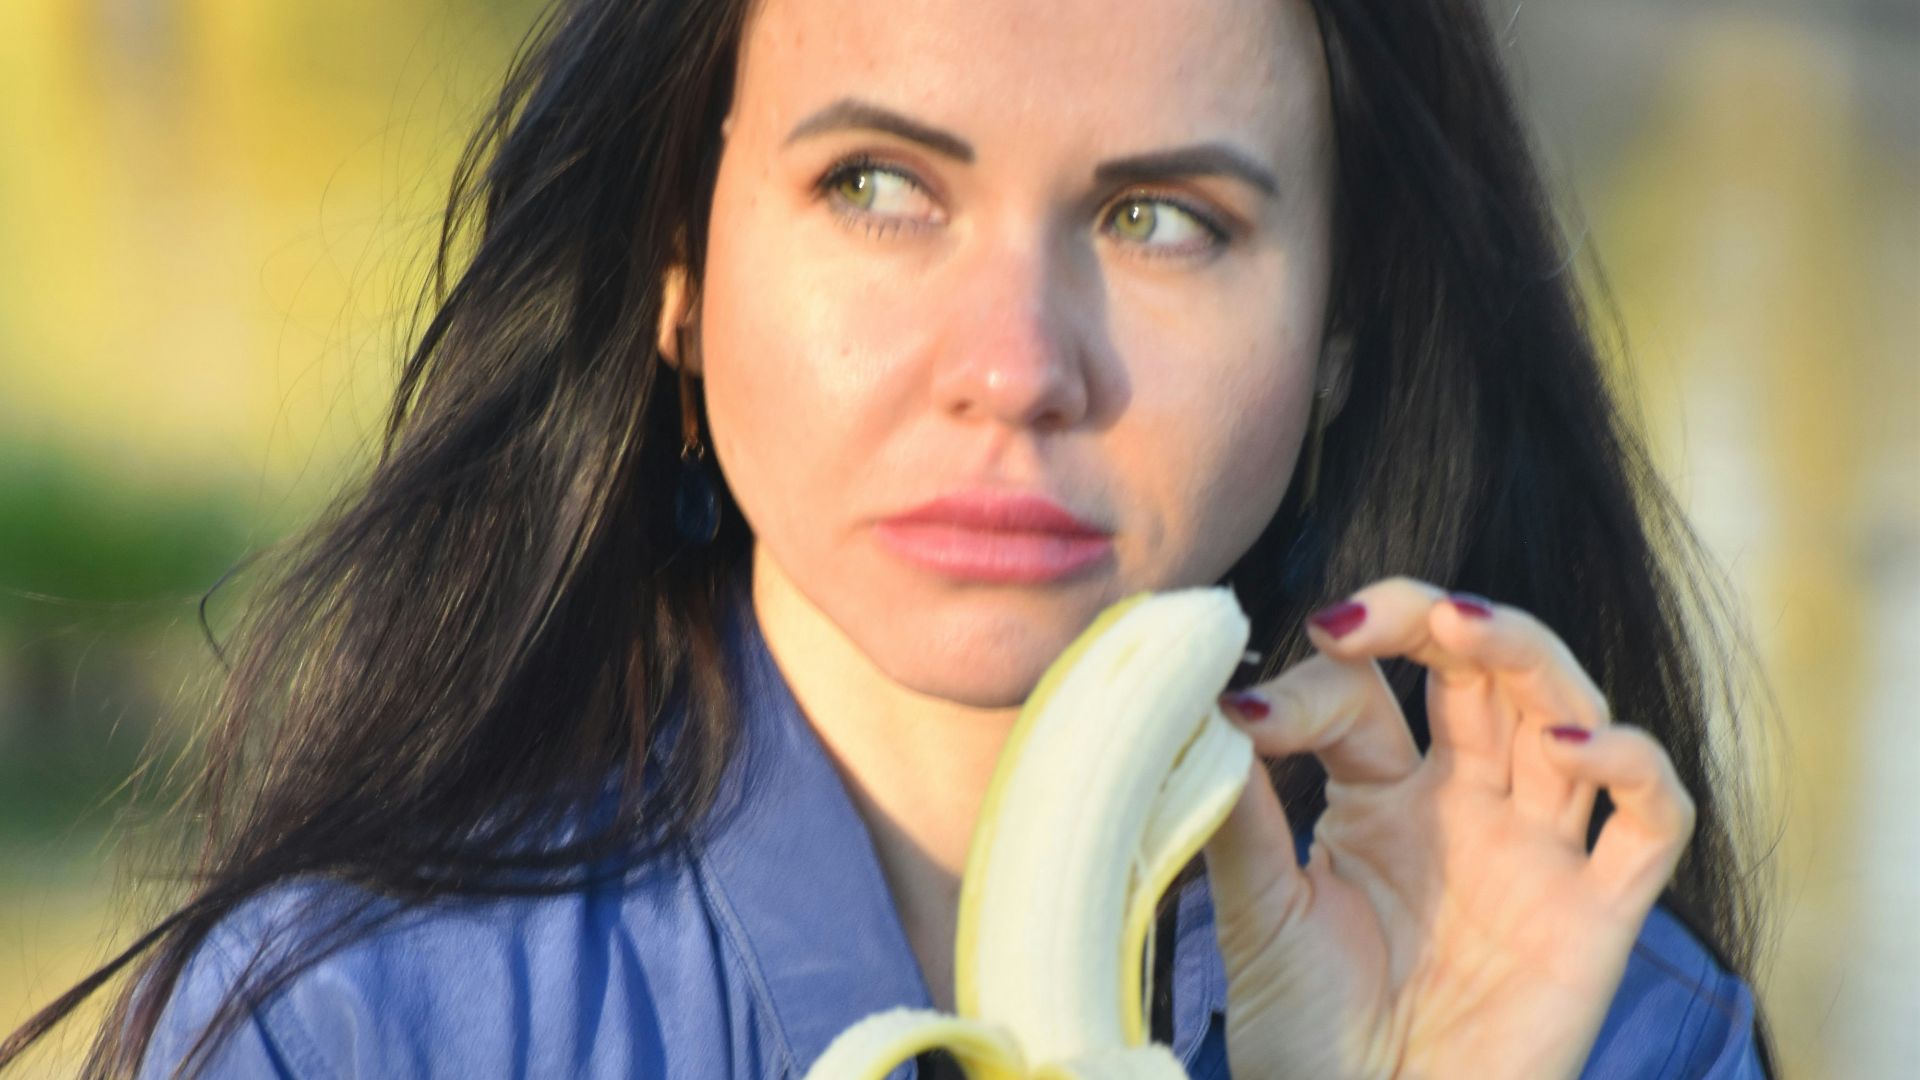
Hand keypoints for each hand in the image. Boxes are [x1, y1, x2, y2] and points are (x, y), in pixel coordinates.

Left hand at [1200, 578, 1694, 1078]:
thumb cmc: (1305, 1037)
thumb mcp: (1257, 915)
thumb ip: (1240, 816)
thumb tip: (1203, 707)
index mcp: (1379, 794)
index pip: (1363, 693)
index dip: (1313, 682)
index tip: (1242, 714)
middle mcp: (1465, 804)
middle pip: (1479, 669)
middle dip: (1433, 618)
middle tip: (1370, 615)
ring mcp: (1537, 853)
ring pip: (1566, 709)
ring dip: (1524, 653)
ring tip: (1462, 625)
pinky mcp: (1597, 916)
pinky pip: (1652, 820)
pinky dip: (1632, 766)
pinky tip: (1570, 746)